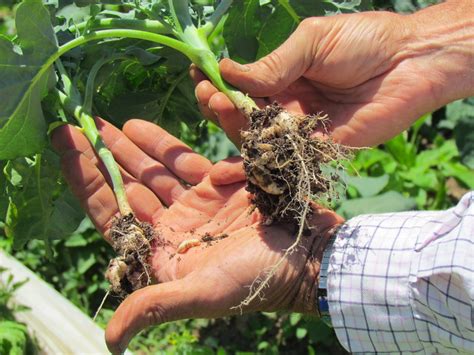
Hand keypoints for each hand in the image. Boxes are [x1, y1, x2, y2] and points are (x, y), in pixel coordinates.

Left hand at [52, 119, 342, 352]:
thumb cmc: (259, 278)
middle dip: (101, 160)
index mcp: (163, 254)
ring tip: (101, 124)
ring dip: (127, 149)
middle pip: (128, 189)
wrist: (309, 256)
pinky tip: (140, 127)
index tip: (65, 149)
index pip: (113, 214)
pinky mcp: (218, 187)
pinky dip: (163, 145)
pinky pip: (185, 161)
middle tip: (74, 128)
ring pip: (154, 172)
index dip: (86, 183)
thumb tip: (109, 341)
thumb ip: (155, 307)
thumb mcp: (204, 294)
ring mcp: (196, 206)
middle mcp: (174, 229)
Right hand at [194, 1, 472, 146]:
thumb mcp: (310, 43)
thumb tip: (226, 70)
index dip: (219, 83)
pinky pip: (284, 159)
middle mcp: (287, 105)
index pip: (242, 86)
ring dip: (235, 127)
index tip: (199, 76)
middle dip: (220, 105)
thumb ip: (272, 64)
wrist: (411, 63)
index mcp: (283, 77)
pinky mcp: (317, 150)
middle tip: (208, 95)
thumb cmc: (363, 42)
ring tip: (220, 107)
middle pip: (244, 115)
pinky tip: (241, 153)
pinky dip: (261, 160)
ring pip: (259, 138)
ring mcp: (300, 130)